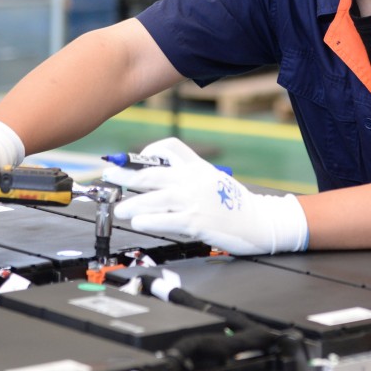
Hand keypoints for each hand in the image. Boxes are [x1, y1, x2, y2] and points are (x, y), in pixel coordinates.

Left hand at [103, 138, 308, 255]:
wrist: (260, 222)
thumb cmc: (236, 203)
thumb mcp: (215, 179)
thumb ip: (191, 175)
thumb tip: (161, 178)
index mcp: (199, 167)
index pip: (170, 148)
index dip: (147, 153)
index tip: (132, 161)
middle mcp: (194, 180)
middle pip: (152, 173)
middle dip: (126, 174)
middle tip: (109, 176)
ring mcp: (195, 200)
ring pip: (154, 197)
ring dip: (132, 203)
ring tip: (121, 209)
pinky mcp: (196, 222)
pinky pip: (165, 219)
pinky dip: (148, 220)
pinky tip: (139, 222)